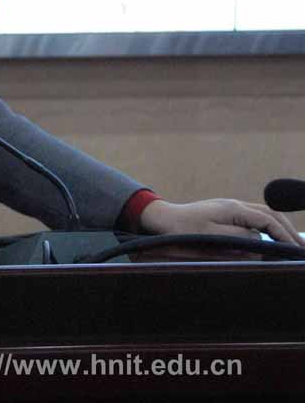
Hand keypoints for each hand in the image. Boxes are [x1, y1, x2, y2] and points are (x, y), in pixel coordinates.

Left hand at [139, 198, 304, 246]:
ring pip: (264, 213)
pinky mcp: (226, 212)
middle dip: (288, 230)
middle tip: (301, 248)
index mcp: (233, 209)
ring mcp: (231, 206)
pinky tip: (273, 236)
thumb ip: (237, 237)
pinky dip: (268, 225)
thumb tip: (259, 239)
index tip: (294, 250)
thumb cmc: (182, 230)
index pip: (267, 220)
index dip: (283, 235)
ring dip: (280, 226)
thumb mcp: (210, 236)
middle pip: (271, 214)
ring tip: (293, 243)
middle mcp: (235, 204)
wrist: (163, 218)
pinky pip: (254, 216)